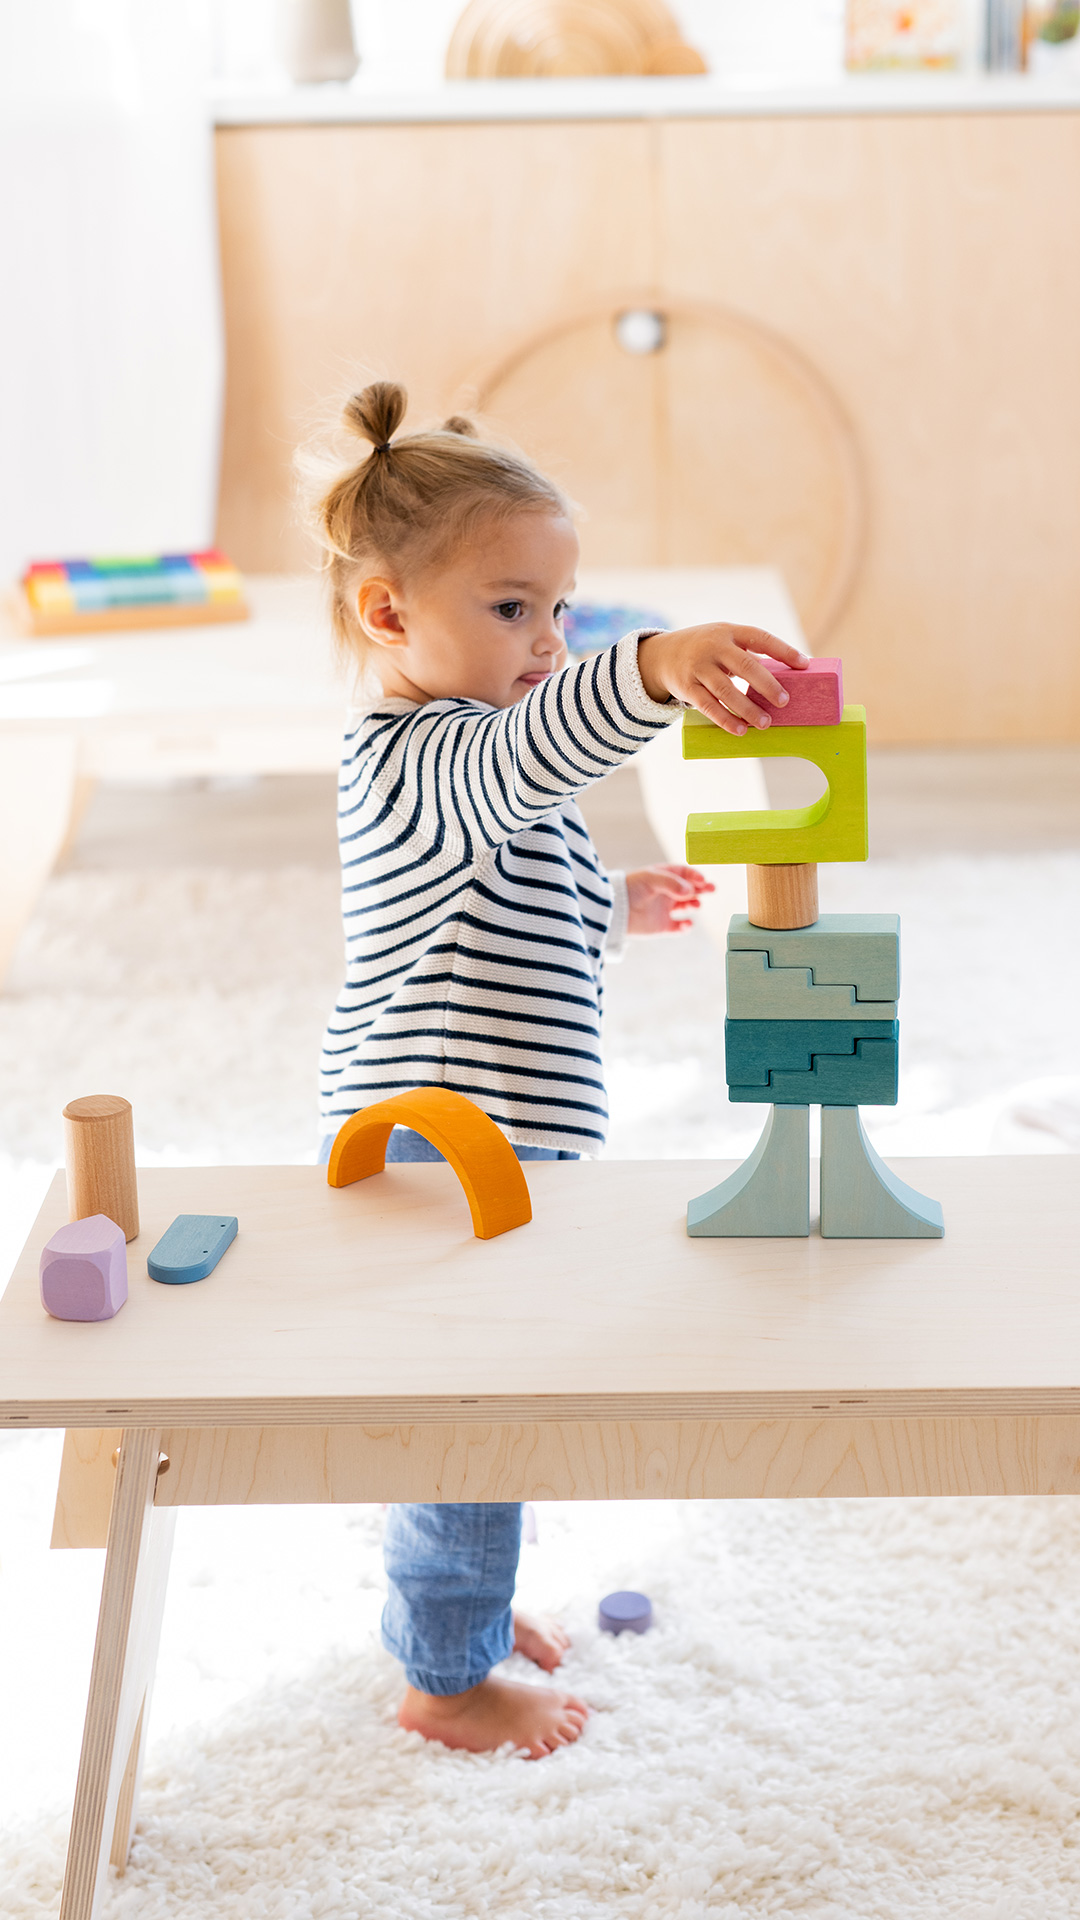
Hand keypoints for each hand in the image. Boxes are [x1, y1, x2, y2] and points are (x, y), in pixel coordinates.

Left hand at [626, 864, 714, 935]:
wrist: (614, 911)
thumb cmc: (630, 889)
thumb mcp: (650, 879)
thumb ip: (671, 883)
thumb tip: (690, 890)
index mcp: (662, 877)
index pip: (684, 873)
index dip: (695, 875)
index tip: (703, 880)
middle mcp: (666, 892)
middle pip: (690, 888)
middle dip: (702, 888)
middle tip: (712, 889)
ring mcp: (664, 909)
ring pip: (688, 905)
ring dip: (695, 904)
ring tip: (695, 905)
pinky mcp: (662, 926)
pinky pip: (680, 927)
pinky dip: (686, 926)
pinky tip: (686, 923)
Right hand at [637, 623, 808, 735]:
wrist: (662, 655)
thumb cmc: (705, 650)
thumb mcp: (724, 641)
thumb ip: (748, 654)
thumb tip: (787, 676)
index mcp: (729, 632)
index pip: (760, 637)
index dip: (783, 650)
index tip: (804, 664)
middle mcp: (713, 647)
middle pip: (745, 666)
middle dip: (767, 684)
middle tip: (784, 701)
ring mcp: (698, 667)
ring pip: (726, 690)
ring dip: (747, 709)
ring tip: (765, 723)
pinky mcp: (686, 687)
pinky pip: (708, 706)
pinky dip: (725, 719)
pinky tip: (740, 730)